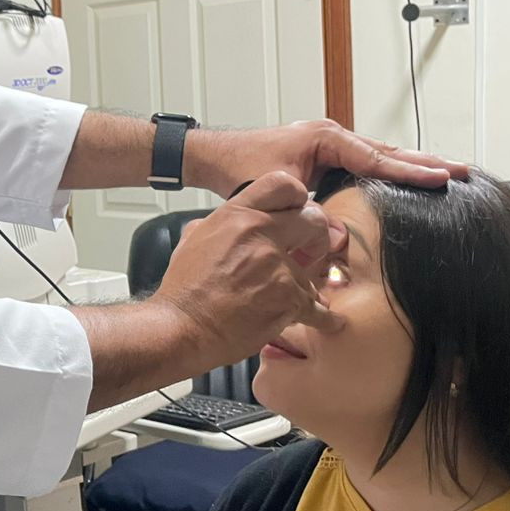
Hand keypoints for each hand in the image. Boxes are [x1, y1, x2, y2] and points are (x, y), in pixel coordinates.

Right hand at [150, 172, 341, 372]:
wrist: (181, 327)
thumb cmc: (184, 289)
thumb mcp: (194, 240)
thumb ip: (221, 226)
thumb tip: (233, 225)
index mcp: (237, 214)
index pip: (283, 183)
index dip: (298, 198)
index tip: (299, 215)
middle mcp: (259, 232)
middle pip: (313, 220)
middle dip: (316, 239)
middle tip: (310, 254)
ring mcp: (276, 264)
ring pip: (313, 272)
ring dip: (306, 287)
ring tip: (294, 300)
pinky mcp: (287, 297)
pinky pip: (317, 306)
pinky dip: (323, 317)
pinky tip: (328, 320)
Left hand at [182, 119, 468, 200]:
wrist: (216, 158)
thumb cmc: (239, 170)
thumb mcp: (275, 192)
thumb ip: (305, 211)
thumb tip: (334, 234)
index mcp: (325, 139)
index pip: (377, 159)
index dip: (410, 171)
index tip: (442, 178)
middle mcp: (332, 136)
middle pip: (388, 151)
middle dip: (425, 161)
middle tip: (463, 170)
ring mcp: (330, 145)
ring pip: (380, 155)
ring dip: (412, 164)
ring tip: (449, 172)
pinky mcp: (326, 156)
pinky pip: (366, 163)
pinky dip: (390, 169)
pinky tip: (409, 179)